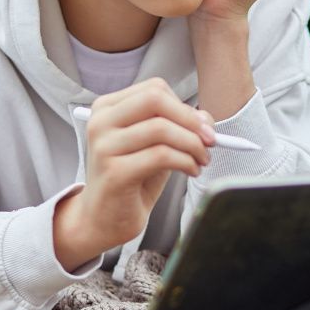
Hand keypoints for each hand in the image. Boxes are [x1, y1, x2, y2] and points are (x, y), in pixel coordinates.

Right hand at [53, 78, 215, 270]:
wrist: (101, 220)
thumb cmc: (130, 180)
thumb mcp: (154, 146)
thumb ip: (176, 127)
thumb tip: (205, 118)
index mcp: (107, 108)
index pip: (155, 89)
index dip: (185, 106)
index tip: (204, 126)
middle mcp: (101, 122)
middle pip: (155, 99)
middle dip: (190, 120)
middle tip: (209, 140)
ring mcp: (104, 146)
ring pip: (161, 128)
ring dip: (192, 144)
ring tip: (200, 160)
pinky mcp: (114, 172)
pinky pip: (161, 156)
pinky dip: (185, 161)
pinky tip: (191, 171)